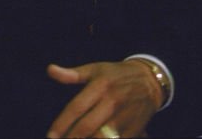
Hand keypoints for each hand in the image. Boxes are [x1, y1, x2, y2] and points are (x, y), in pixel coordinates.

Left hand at [45, 61, 161, 137]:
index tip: (51, 135)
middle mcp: (113, 101)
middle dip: (70, 138)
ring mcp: (124, 117)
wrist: (150, 81)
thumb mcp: (96, 69)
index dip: (61, 123)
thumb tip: (50, 70)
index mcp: (101, 85)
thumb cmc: (117, 75)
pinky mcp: (134, 129)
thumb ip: (72, 74)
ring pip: (100, 138)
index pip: (77, 107)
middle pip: (86, 126)